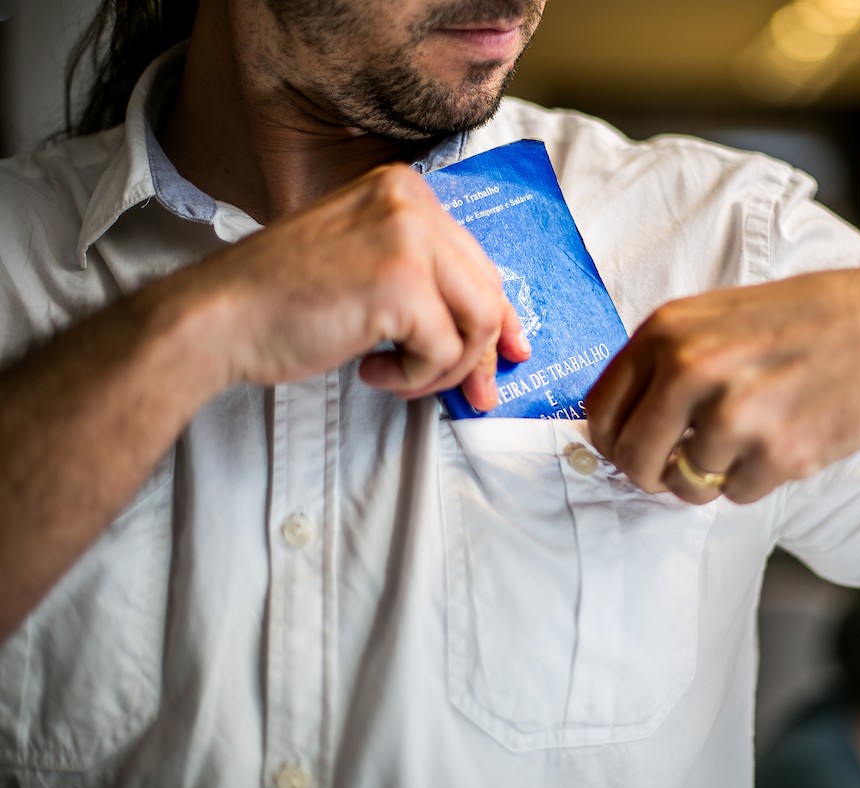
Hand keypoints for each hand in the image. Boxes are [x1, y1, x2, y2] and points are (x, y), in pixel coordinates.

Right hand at [180, 165, 529, 408]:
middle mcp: (412, 203)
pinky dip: (415, 377)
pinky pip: (445, 351)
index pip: (477, 260)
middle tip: (472, 393)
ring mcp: (408, 240)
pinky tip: (372, 369)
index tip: (509, 349)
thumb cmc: (281, 300)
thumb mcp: (364, 265)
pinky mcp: (401, 284)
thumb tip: (491, 332)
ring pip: (478, 324)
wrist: (218, 316)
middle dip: (480, 353)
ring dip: (444, 369)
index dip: (499, 314)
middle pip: (488, 292)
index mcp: (404, 190)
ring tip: (399, 375)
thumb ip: (423, 281)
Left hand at [586, 266, 859, 503]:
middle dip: (651, 475)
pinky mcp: (779, 453)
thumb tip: (614, 422)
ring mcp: (736, 412)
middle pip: (633, 459)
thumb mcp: (716, 318)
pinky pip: (734, 496)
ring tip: (749, 439)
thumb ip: (662, 361)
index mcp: (669, 330)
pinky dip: (752, 482)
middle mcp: (693, 368)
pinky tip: (782, 441)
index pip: (600, 411)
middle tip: (677, 468)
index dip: (611, 442)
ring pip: (685, 484)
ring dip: (710, 477)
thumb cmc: (803, 324)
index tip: (631, 450)